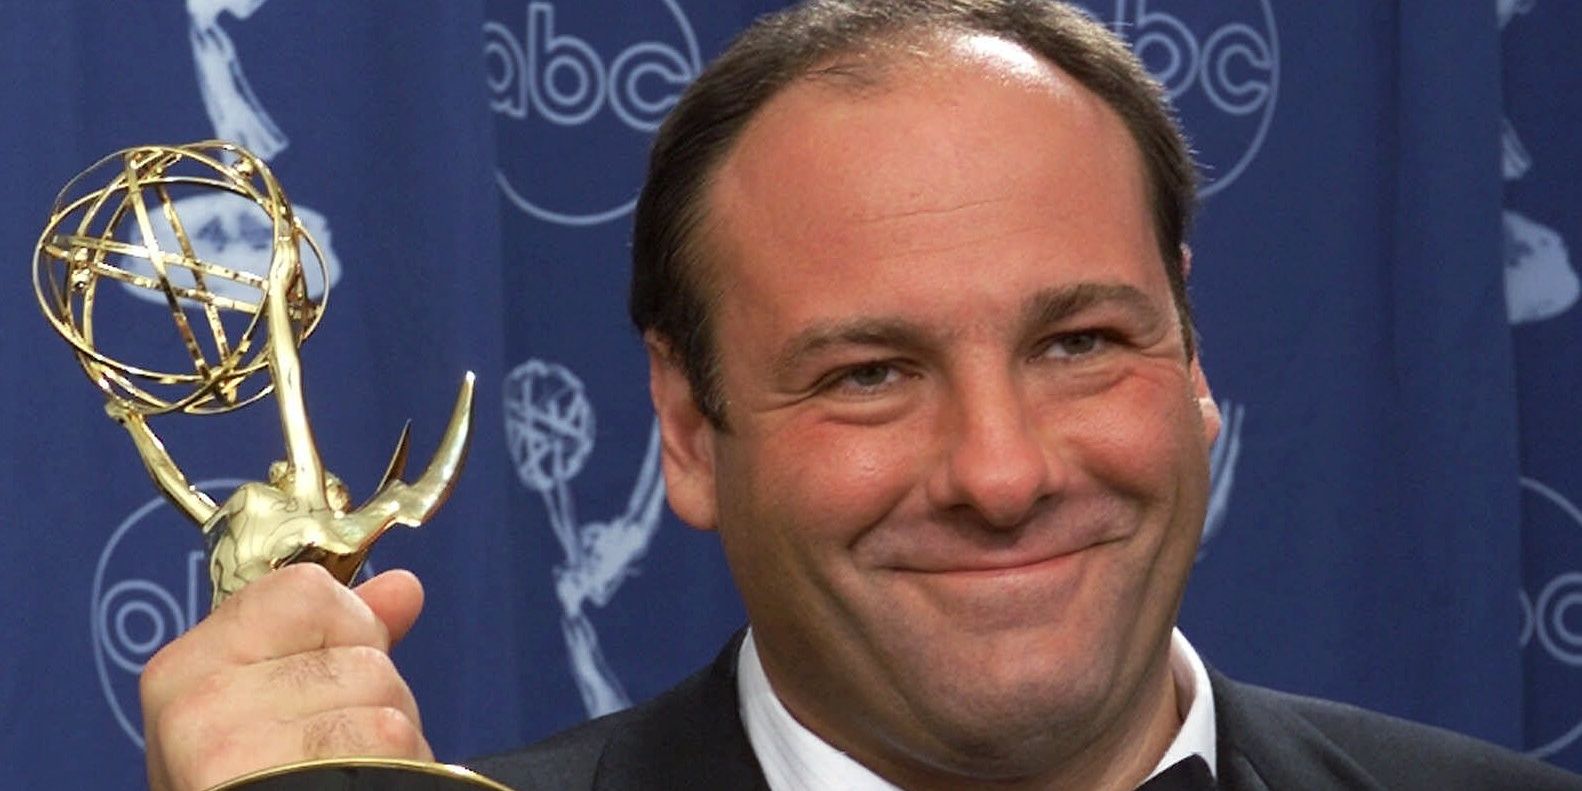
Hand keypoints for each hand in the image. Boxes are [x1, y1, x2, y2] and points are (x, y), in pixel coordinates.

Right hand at [140, 564, 430, 790]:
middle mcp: (197, 709)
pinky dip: (397, 767)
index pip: (306, 592)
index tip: (326, 677)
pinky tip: (354, 790)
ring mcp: (232, 755)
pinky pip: (387, 745)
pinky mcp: (274, 787)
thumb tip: (403, 587)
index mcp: (183, 671)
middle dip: (374, 698)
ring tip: (342, 777)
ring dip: (389, 744)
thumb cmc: (257, 786)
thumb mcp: (270, 708)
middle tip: (332, 751)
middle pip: (361, 654)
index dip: (346, 631)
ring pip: (384, 701)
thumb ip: (335, 639)